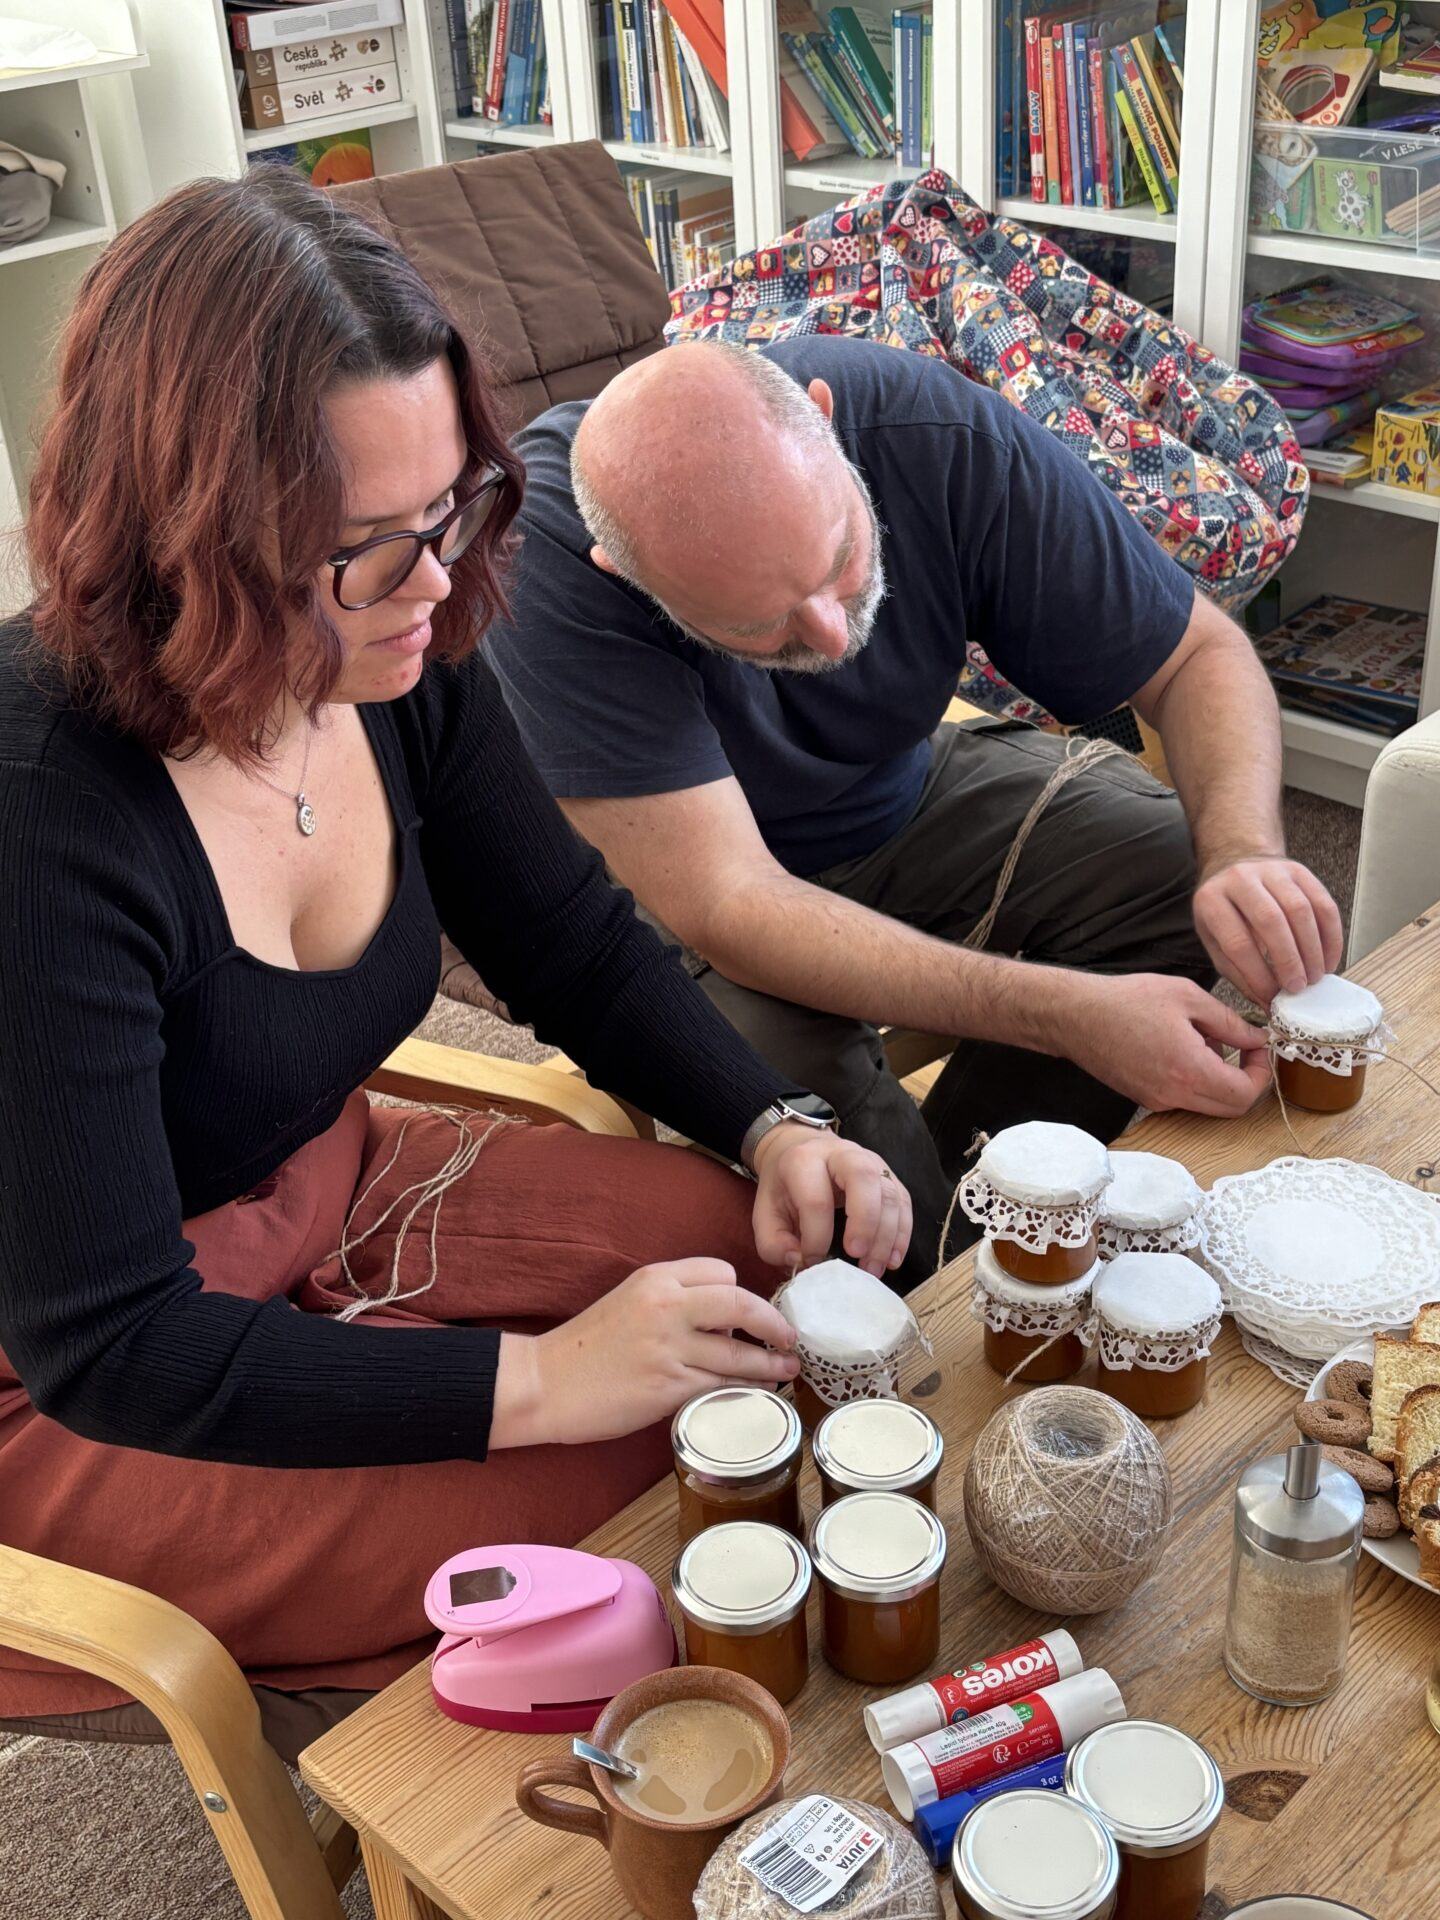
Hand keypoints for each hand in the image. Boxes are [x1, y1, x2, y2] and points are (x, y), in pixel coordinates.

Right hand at [492, 1258, 799, 1447]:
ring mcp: (667, 1347)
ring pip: (737, 1352)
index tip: (753, 1314)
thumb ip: (673, 1302)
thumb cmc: (585, 1348)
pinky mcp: (667, 1387)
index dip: (743, 1292)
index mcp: (655, 1278)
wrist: (544, 1383)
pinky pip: (720, 1385)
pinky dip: (744, 1389)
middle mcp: (665, 1306)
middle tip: (789, 1337)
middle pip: (740, 1303)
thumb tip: (722, 1320)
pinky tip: (756, 1392)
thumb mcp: (629, 1302)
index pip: (721, 1271)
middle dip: (772, 1322)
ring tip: (786, 1371)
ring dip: (769, 1364)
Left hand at [750, 1123, 911, 1277]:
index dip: (816, 1237)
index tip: (812, 1261)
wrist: (800, 1148)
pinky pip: (904, 1202)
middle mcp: (841, 1154)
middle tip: (857, 1256)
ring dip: (886, 1235)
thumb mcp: (763, 1213)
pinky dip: (902, 1233)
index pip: (815, 1199)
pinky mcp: (889, 1175)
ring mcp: (871, 1161)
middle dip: (864, 1222)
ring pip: (890, 1192)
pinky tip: (892, 1259)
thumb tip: (800, 1262)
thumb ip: (773, 1243)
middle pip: (863, 1177)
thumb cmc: (784, 1186)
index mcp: (804, 1160)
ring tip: (874, 1269)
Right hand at [1059, 972, 1271, 1118]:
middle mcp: (1174, 1095)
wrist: (1076, 1016)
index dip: (1262, 1073)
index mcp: (1189, 1070)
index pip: (1245, 1094)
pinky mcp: (1145, 1098)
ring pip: (1209, 1105)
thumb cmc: (1126, 1001)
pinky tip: (1185, 1048)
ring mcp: (1158, 1101)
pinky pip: (1186, 1099)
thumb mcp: (1187, 997)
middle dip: (1248, 1081)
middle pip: (1232, 1109)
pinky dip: (1198, 1081)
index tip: (1258, 1047)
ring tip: (1208, 1041)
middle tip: (1246, 1050)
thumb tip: (1256, 1038)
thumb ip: (1229, 1021)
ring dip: (1222, 1081)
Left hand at [1193, 856, 1342, 1007]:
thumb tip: (1269, 1006)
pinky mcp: (1300, 871)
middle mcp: (1240, 879)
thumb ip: (1240, 973)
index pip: (1238, 942)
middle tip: (1299, 988)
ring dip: (1313, 950)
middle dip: (1289, 960)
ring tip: (1315, 977)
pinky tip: (1328, 959)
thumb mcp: (1216, 942)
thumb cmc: (1225, 913)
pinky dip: (1330, 936)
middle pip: (1271, 921)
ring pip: (1300, 910)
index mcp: (1212, 901)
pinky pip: (1323, 903)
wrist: (1235, 865)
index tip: (1273, 997)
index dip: (1258, 974)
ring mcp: (1272, 870)